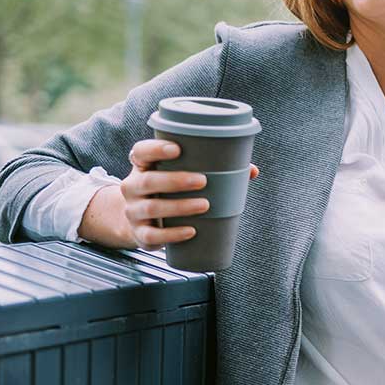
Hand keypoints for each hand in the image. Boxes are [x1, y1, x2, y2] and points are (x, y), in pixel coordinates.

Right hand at [77, 139, 258, 248]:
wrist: (143, 222)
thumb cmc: (169, 192)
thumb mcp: (181, 176)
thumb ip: (214, 170)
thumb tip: (251, 171)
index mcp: (143, 167)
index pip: (141, 152)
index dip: (155, 149)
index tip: (177, 149)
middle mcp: (133, 187)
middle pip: (147, 181)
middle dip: (175, 180)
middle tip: (203, 180)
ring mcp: (133, 211)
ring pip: (151, 208)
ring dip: (179, 207)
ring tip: (205, 205)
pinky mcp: (140, 234)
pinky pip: (153, 235)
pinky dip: (172, 234)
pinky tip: (191, 231)